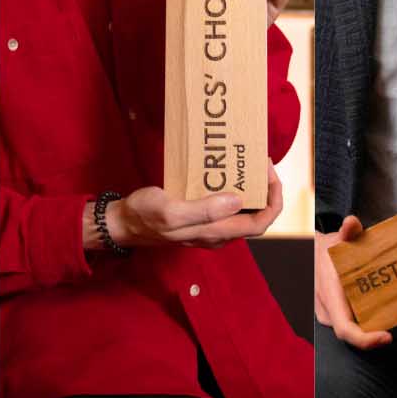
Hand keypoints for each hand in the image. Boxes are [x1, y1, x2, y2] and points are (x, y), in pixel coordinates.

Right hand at [95, 160, 282, 249]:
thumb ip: (204, 210)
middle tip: (260, 163)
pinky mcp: (199, 219)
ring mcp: (209, 228)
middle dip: (265, 191)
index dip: (273, 202)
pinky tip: (223, 174)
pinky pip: (225, 207)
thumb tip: (237, 201)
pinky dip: (232, 190)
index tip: (271, 175)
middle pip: (255, 217)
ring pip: (241, 212)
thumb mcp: (171, 211)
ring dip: (250, 190)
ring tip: (245, 165)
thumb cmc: (144, 216)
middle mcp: (217, 233)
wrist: (123, 223)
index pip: (260, 223)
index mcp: (215, 232)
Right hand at [314, 215, 392, 349]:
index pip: (345, 329)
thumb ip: (348, 232)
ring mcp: (325, 313)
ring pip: (351, 329)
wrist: (308, 253)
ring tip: (389, 315)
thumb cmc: (326, 248)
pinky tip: (378, 311)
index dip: (366, 340)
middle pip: (352, 334)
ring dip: (369, 327)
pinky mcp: (330, 314)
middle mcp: (325, 309)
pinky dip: (363, 322)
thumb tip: (352, 222)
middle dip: (374, 335)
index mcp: (328, 294)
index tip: (388, 336)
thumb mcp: (338, 239)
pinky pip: (349, 324)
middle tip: (395, 326)